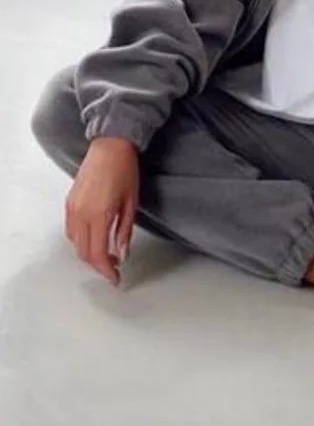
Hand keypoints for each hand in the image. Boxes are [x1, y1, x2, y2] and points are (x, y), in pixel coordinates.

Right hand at [65, 137, 139, 284]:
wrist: (110, 147)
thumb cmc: (125, 171)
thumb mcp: (131, 204)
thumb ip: (124, 231)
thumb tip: (121, 253)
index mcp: (98, 215)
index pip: (97, 254)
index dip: (106, 270)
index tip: (116, 278)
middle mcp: (80, 214)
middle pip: (84, 252)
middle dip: (98, 265)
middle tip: (114, 269)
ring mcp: (72, 208)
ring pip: (75, 243)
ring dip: (88, 254)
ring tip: (106, 255)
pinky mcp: (69, 202)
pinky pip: (71, 230)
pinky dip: (81, 240)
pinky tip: (95, 239)